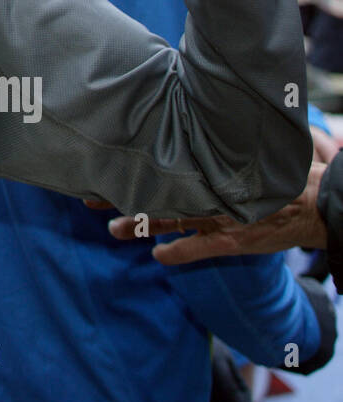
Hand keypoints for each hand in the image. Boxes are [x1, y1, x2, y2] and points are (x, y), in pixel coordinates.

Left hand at [106, 163, 327, 262]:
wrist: (312, 203)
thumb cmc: (271, 178)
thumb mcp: (235, 158)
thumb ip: (205, 151)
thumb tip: (172, 146)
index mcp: (203, 172)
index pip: (157, 169)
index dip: (129, 170)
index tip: (99, 167)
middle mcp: (206, 193)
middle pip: (154, 193)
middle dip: (121, 197)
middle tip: (88, 198)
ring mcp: (218, 217)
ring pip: (170, 221)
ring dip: (141, 226)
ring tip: (113, 229)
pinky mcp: (233, 239)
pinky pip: (199, 248)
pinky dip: (178, 252)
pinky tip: (159, 256)